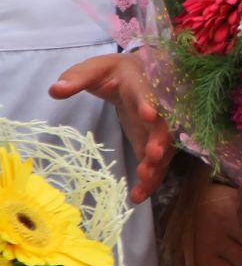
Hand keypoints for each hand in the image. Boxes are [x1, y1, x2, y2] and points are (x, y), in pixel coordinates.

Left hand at [50, 53, 172, 202]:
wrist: (138, 75)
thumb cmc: (113, 72)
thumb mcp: (94, 69)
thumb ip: (76, 78)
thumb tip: (55, 90)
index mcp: (140, 85)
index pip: (147, 93)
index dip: (149, 104)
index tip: (148, 115)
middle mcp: (156, 108)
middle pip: (162, 124)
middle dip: (158, 140)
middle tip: (151, 155)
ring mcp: (155, 128)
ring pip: (163, 148)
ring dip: (156, 165)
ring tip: (143, 181)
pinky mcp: (150, 142)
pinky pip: (156, 162)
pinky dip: (151, 179)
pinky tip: (138, 196)